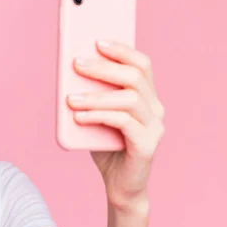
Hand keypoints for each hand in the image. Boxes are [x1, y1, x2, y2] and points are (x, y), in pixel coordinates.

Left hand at [67, 40, 164, 213]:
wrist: (119, 186)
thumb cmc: (106, 146)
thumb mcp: (95, 114)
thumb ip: (90, 94)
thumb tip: (69, 70)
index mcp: (148, 96)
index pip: (141, 63)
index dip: (121, 50)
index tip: (97, 41)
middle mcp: (156, 108)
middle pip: (135, 76)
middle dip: (103, 67)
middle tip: (76, 63)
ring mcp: (156, 127)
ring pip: (129, 98)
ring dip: (96, 95)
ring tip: (71, 98)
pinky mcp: (148, 145)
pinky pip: (124, 122)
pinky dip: (98, 116)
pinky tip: (79, 117)